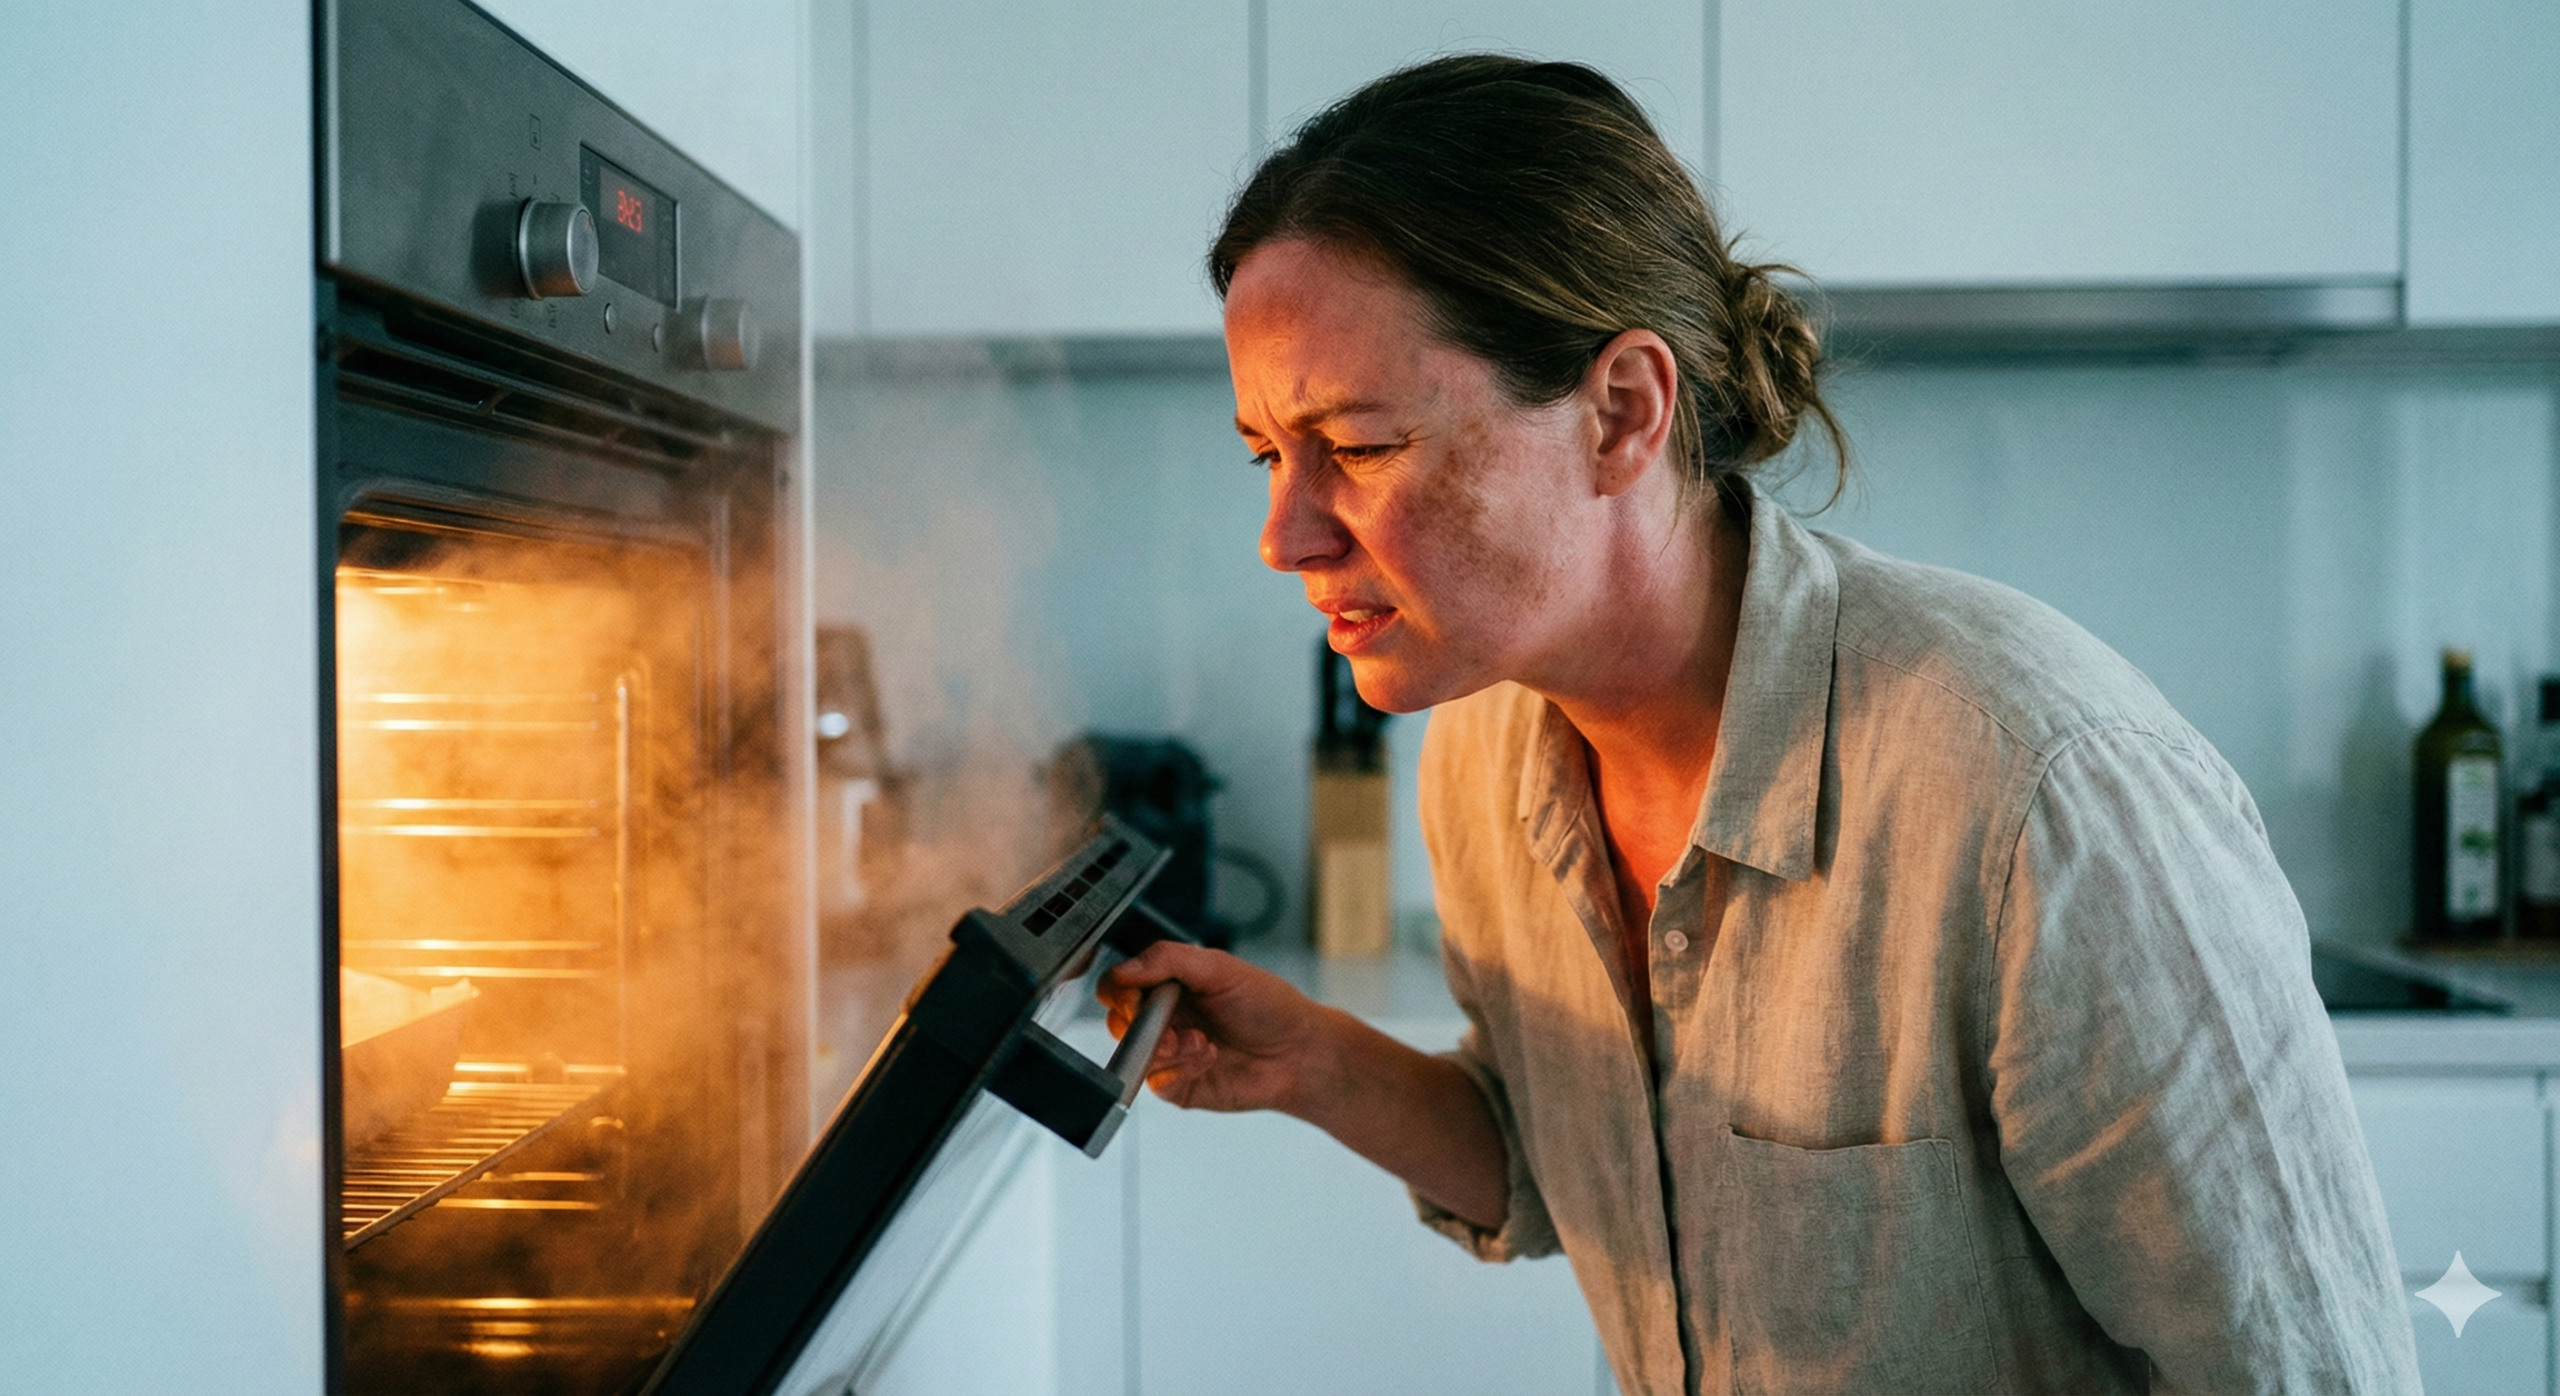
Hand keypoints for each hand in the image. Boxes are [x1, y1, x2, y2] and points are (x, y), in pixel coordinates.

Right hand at [1098, 942, 1335, 1113]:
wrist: (1299, 1051)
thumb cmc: (1268, 1005)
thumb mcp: (1219, 968)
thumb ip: (1168, 961)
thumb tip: (1124, 970)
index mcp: (1168, 985)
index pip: (1119, 986)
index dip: (1119, 991)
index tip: (1135, 997)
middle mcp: (1165, 1019)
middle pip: (1118, 1022)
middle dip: (1139, 1025)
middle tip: (1168, 1027)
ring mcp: (1170, 1054)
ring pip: (1136, 1055)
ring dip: (1166, 1048)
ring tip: (1200, 1042)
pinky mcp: (1180, 1086)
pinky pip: (1157, 1083)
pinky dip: (1180, 1069)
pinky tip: (1209, 1058)